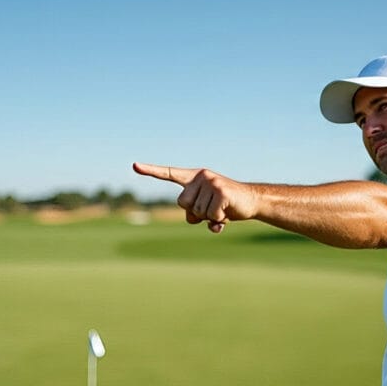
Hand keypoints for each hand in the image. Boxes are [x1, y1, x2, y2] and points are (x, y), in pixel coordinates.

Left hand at [132, 162, 256, 232]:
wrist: (251, 201)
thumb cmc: (225, 205)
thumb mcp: (205, 209)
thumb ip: (194, 212)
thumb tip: (192, 217)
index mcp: (194, 178)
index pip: (169, 173)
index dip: (151, 171)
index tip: (135, 166)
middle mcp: (201, 176)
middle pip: (183, 204)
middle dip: (197, 213)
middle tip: (212, 208)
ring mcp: (211, 182)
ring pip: (198, 212)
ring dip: (210, 217)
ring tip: (222, 209)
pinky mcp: (221, 190)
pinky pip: (211, 215)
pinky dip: (219, 219)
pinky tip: (228, 212)